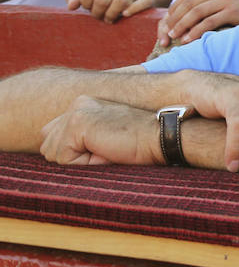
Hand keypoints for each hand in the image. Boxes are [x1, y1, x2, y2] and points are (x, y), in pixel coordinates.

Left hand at [39, 96, 160, 166]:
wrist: (163, 136)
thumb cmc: (141, 142)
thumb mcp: (105, 136)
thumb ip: (78, 135)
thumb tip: (47, 139)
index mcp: (83, 104)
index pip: (54, 136)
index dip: (76, 152)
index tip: (105, 146)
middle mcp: (77, 103)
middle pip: (49, 146)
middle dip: (74, 157)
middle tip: (108, 148)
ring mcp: (76, 112)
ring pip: (54, 153)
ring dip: (80, 161)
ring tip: (108, 149)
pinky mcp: (78, 124)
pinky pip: (64, 158)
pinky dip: (85, 163)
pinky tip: (108, 151)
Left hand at [66, 0, 156, 22]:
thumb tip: (71, 6)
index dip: (85, 5)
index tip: (89, 8)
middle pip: (102, 0)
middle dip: (97, 13)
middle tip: (99, 17)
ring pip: (119, 3)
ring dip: (111, 15)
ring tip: (109, 19)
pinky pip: (140, 4)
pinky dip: (131, 11)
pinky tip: (125, 15)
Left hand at [156, 0, 238, 47]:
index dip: (174, 8)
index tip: (167, 22)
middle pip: (189, 3)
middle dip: (175, 19)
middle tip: (167, 32)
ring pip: (196, 12)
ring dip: (182, 25)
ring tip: (174, 37)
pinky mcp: (233, 10)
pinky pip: (209, 22)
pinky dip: (196, 31)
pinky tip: (189, 39)